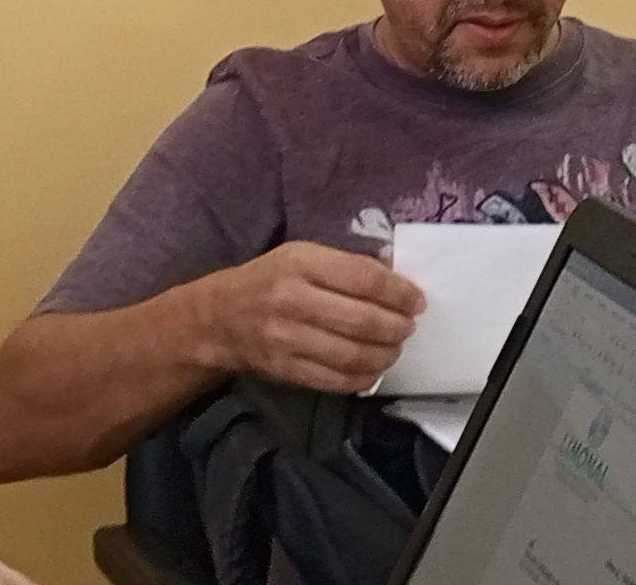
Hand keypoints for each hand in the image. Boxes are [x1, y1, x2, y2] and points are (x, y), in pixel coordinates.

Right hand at [191, 241, 425, 393]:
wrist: (219, 318)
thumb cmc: (269, 280)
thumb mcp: (301, 256)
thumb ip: (344, 266)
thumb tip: (397, 282)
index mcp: (300, 263)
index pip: (362, 278)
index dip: (398, 292)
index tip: (416, 301)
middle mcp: (292, 300)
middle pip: (362, 320)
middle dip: (397, 326)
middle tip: (408, 327)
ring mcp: (287, 339)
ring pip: (353, 354)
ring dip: (385, 354)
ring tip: (394, 348)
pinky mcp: (286, 370)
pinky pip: (336, 380)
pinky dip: (364, 377)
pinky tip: (373, 369)